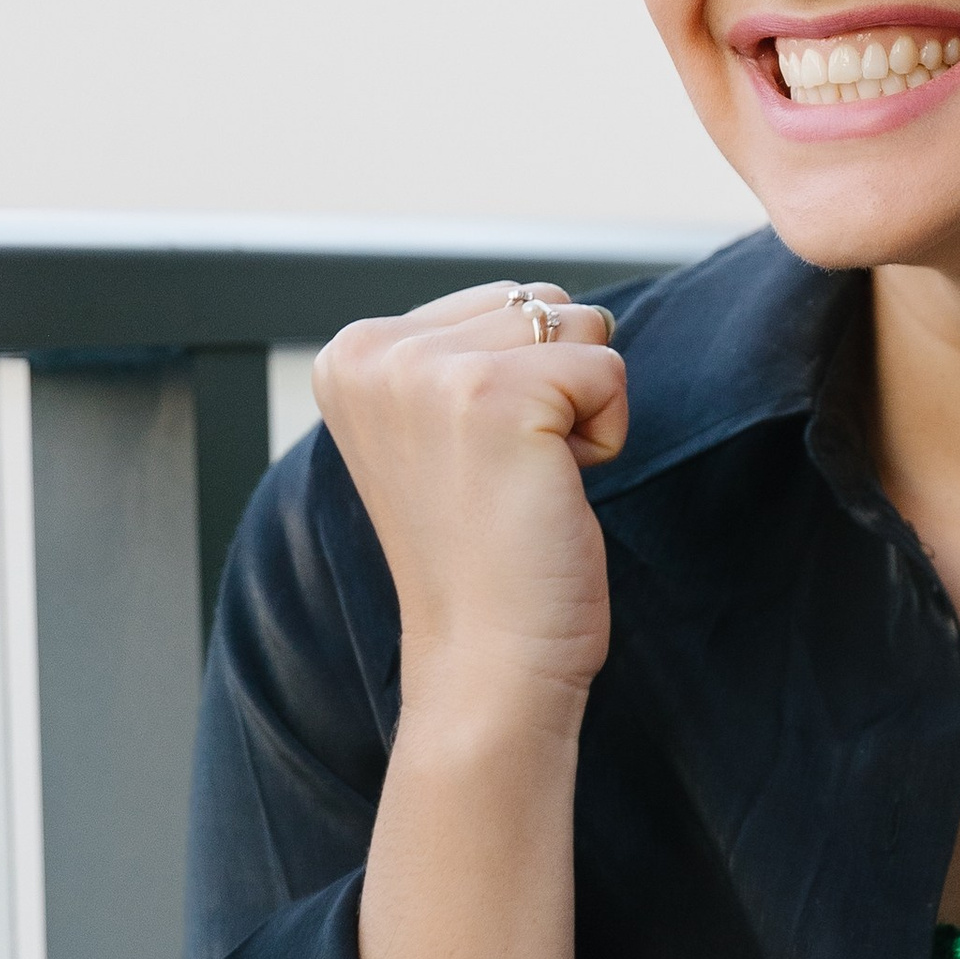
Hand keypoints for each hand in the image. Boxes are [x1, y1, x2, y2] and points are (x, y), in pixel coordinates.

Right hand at [312, 283, 626, 725]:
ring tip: (527, 481)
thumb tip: (551, 303)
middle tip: (507, 477)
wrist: (487, 659)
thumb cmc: (483, 554)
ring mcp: (428, 369)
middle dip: (554, 384)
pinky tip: (554, 491)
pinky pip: (609, 368)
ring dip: (581, 406)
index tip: (476, 464)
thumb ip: (461, 353)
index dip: (519, 382)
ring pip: (580, 325)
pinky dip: (607, 434)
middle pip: (539, 301)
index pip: (498, 299)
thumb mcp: (437, 429)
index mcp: (350, 353)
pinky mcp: (494, 394)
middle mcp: (374, 350)